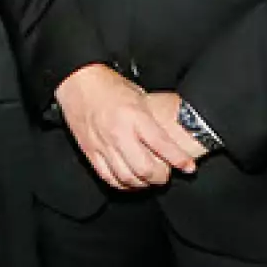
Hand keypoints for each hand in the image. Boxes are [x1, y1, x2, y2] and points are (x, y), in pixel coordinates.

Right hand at [55, 65, 199, 189]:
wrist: (78, 81)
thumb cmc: (109, 85)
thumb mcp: (139, 95)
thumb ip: (152, 119)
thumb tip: (170, 137)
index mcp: (134, 116)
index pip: (162, 145)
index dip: (179, 160)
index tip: (188, 167)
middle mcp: (118, 133)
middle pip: (145, 169)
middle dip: (160, 177)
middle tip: (166, 174)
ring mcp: (102, 144)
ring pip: (127, 178)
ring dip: (142, 183)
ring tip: (149, 179)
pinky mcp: (90, 151)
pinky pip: (108, 177)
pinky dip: (122, 184)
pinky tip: (129, 180)